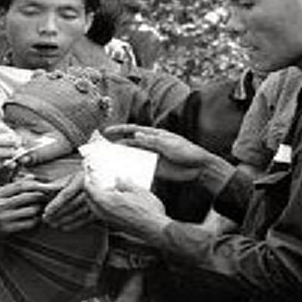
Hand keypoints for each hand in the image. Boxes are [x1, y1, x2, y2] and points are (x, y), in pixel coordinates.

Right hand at [0, 178, 57, 237]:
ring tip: (42, 206)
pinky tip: (36, 218)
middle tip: (46, 196)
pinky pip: (27, 224)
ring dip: (39, 208)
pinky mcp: (6, 230)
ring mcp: (3, 218)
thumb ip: (11, 185)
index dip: (34, 184)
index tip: (42, 185)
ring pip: (29, 211)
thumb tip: (32, 178)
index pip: (19, 186)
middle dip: (40, 196)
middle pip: (27, 197)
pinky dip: (35, 220)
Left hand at [42, 171, 94, 230]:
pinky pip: (85, 220)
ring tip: (53, 224)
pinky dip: (74, 225)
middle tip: (46, 219)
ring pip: (77, 213)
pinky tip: (64, 227)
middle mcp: (90, 190)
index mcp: (81, 180)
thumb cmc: (83, 178)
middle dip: (57, 214)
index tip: (46, 211)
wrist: (103, 181)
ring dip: (63, 220)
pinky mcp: (99, 210)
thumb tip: (42, 188)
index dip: (55, 204)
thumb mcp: (71, 177)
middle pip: (70, 205)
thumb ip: (57, 183)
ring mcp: (96, 201)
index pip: (66, 194)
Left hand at [83, 176, 170, 246]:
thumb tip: (119, 179)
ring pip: (95, 209)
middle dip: (90, 191)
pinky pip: (102, 215)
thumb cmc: (148, 211)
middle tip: (95, 183)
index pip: (89, 189)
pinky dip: (103, 208)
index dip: (88, 181)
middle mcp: (104, 212)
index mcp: (107, 201)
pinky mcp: (114, 226)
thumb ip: (125, 184)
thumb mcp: (138, 191)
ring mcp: (108, 220)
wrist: (155, 229)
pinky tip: (113, 204)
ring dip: (96, 200)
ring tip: (105, 192)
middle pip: (89, 200)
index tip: (88, 176)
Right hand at [104, 124, 226, 182]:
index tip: (107, 131)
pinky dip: (131, 168)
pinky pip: (140, 167)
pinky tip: (122, 172)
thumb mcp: (170, 144)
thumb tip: (136, 135)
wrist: (200, 169)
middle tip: (102, 148)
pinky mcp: (155, 168)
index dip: (120, 130)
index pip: (134, 130)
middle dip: (117, 144)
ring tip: (108, 161)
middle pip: (130, 143)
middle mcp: (151, 144)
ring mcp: (152, 157)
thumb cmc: (188, 152)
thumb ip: (153, 140)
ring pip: (133, 155)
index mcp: (155, 135)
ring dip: (122, 157)